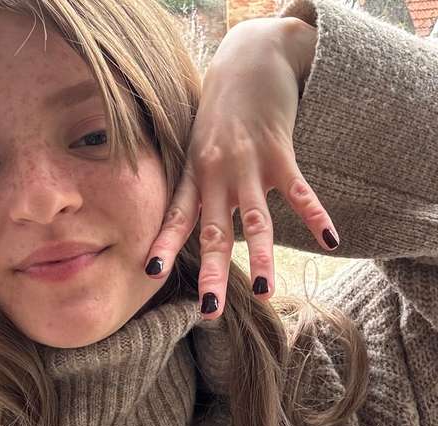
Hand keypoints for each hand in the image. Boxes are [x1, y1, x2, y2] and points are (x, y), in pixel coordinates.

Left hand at [143, 17, 339, 318]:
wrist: (249, 60)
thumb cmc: (219, 114)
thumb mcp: (196, 149)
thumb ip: (195, 190)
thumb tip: (185, 233)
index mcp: (195, 177)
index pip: (177, 217)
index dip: (164, 244)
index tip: (151, 273)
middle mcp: (217, 175)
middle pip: (214, 232)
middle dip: (212, 273)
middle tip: (210, 309)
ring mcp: (250, 165)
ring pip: (255, 221)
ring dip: (263, 258)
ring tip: (267, 293)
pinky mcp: (282, 153)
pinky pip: (299, 191)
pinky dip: (315, 216)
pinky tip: (329, 241)